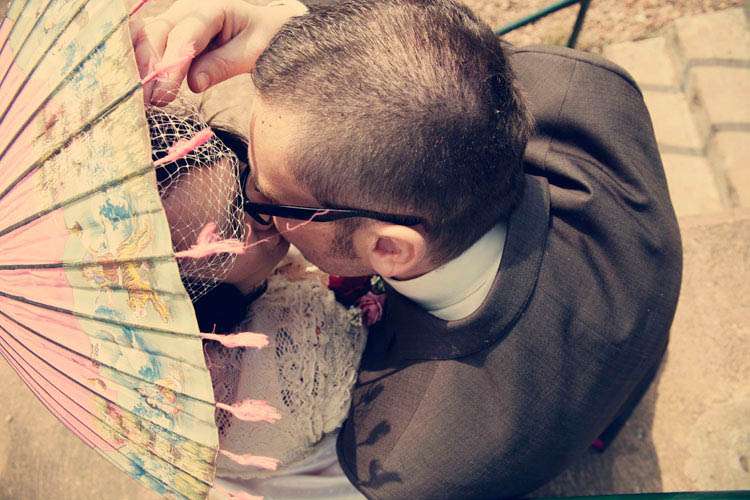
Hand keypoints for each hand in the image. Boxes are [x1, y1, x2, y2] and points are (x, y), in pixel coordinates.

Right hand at [130, 0, 306, 105]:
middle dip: (148, 67)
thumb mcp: (251, 52)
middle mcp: (188, 8)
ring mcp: (176, 17)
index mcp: (212, 8)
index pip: (184, 36)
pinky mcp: (170, 31)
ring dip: (139, 66)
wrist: (266, 29)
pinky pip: (149, 44)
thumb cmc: (263, 39)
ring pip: (147, 37)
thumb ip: (223, 66)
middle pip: (158, 33)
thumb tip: (193, 84)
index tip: (163, 94)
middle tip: (145, 101)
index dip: (171, 65)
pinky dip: (141, 64)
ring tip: (138, 97)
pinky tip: (137, 85)